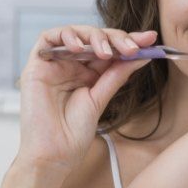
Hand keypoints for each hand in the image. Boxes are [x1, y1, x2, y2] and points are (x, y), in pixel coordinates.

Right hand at [15, 25, 156, 171]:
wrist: (53, 155)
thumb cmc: (74, 133)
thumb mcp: (102, 97)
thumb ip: (118, 74)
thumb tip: (143, 54)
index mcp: (90, 72)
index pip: (111, 48)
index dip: (130, 40)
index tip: (150, 39)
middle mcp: (73, 65)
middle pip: (96, 37)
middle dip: (117, 38)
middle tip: (132, 47)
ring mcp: (55, 64)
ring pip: (75, 32)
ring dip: (94, 36)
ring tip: (106, 52)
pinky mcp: (36, 65)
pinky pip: (48, 37)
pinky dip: (66, 36)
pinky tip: (80, 48)